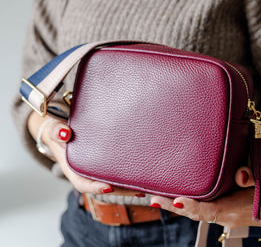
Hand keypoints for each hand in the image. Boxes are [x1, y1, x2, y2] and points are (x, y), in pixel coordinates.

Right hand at [28, 110, 144, 196]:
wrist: (60, 131)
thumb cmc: (58, 132)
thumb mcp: (54, 130)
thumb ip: (57, 132)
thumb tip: (64, 133)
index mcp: (72, 169)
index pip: (83, 183)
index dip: (95, 187)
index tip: (109, 187)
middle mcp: (85, 173)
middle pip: (103, 187)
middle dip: (120, 191)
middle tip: (138, 191)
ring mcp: (94, 170)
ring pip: (111, 182)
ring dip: (127, 187)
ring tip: (145, 187)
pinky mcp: (102, 163)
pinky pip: (114, 173)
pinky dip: (125, 177)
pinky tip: (140, 176)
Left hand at [150, 167, 260, 228]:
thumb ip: (252, 177)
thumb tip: (240, 175)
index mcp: (236, 209)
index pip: (211, 210)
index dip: (194, 207)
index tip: (177, 201)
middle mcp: (226, 217)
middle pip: (196, 214)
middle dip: (174, 207)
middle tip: (154, 198)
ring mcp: (221, 217)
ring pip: (195, 214)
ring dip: (174, 206)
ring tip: (155, 197)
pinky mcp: (218, 213)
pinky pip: (199, 211)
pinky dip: (184, 206)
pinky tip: (170, 198)